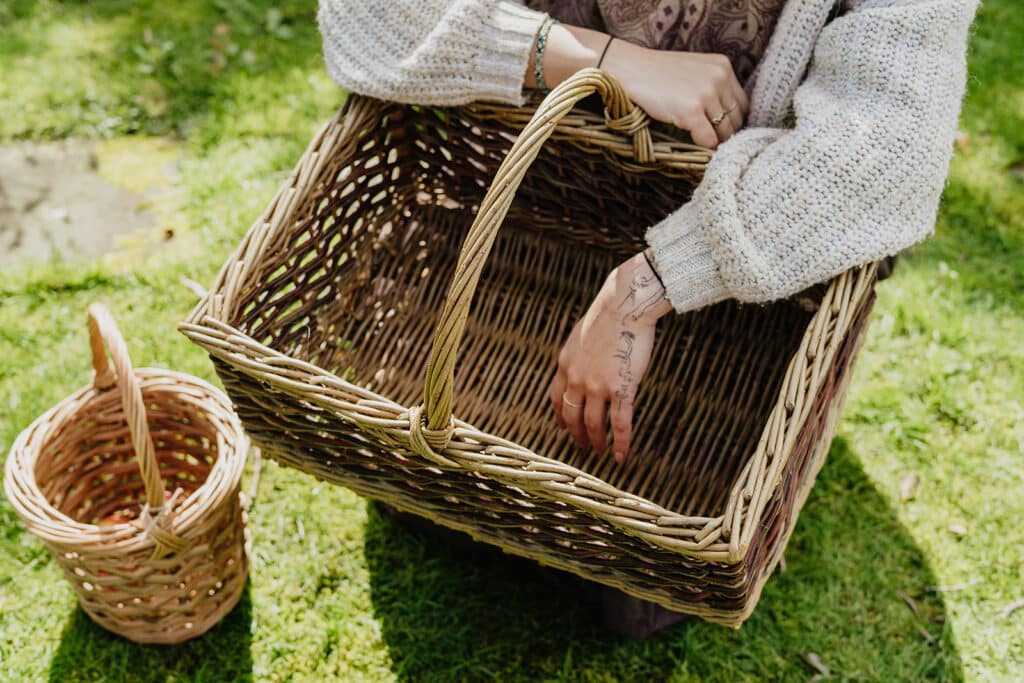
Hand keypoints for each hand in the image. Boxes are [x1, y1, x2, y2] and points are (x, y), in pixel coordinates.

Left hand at [548, 251, 672, 460]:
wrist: (625, 305)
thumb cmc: (608, 315)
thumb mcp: (580, 335)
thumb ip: (578, 355)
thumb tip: (581, 363)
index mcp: (565, 365)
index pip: (557, 399)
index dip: (560, 417)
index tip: (564, 427)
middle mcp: (577, 379)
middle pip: (572, 417)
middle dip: (577, 435)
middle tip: (583, 445)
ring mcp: (598, 386)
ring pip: (593, 424)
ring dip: (595, 442)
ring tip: (599, 452)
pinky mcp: (621, 389)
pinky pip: (620, 424)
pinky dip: (620, 443)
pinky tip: (621, 456)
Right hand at [601, 39, 748, 148]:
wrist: (631, 69)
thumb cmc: (657, 73)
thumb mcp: (694, 71)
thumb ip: (712, 86)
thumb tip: (725, 119)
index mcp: (722, 66)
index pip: (742, 104)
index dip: (732, 120)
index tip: (719, 129)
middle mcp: (719, 78)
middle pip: (736, 119)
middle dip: (724, 133)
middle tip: (710, 141)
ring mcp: (706, 94)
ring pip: (724, 132)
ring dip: (713, 142)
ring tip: (700, 144)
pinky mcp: (692, 110)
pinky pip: (708, 140)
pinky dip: (702, 147)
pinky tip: (692, 144)